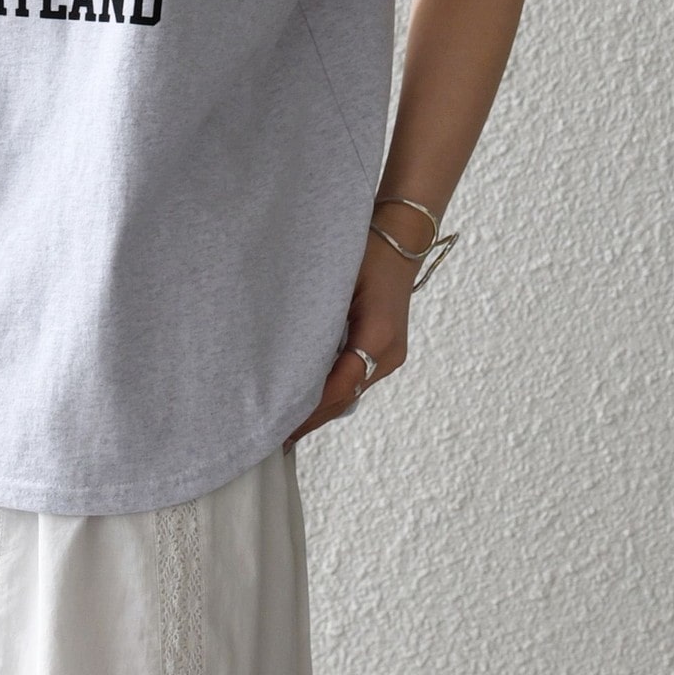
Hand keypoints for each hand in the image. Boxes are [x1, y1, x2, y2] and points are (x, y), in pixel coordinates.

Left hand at [281, 219, 418, 451]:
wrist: (402, 238)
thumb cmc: (365, 250)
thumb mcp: (337, 279)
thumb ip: (315, 316)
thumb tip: (279, 352)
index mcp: (377, 335)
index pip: (337, 385)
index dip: (307, 410)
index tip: (278, 425)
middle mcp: (389, 353)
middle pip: (344, 397)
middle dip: (310, 418)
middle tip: (272, 436)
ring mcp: (391, 355)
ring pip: (350, 391)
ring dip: (320, 408)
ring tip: (283, 424)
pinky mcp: (387, 351)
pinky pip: (356, 379)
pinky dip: (331, 391)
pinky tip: (306, 400)